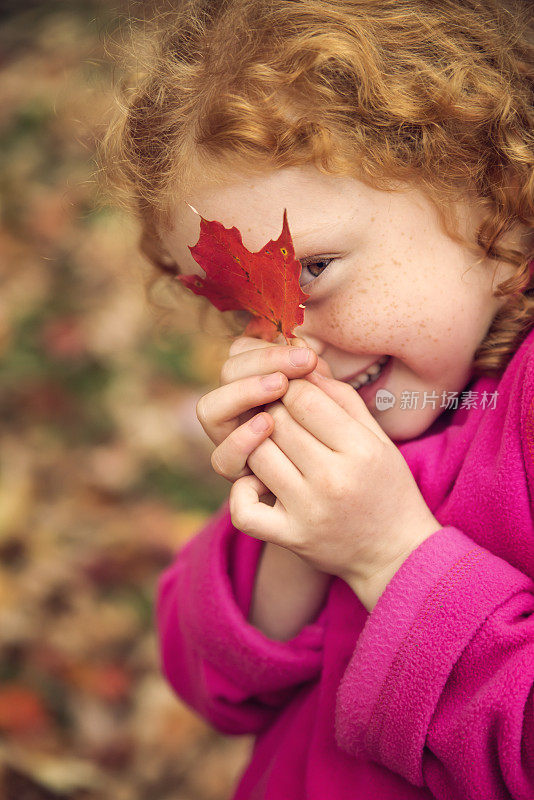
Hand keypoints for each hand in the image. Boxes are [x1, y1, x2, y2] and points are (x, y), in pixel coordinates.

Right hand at [195, 334, 331, 484]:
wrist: (352, 505)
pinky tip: (267, 425)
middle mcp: (238, 414)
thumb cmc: (343, 449)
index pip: (243, 352)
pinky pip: (222, 460)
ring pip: (209, 410)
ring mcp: (235, 447)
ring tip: (279, 386)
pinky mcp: (239, 480)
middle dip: (262, 361)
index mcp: (257, 388)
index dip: (269, 347)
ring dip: (243, 391)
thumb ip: (319, 380)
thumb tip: (305, 349)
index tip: (309, 353)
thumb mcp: (336, 408)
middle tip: (302, 362)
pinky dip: (239, 440)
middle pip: (227, 372)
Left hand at [229, 368, 440, 589]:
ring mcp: (308, 511)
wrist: (396, 554)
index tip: (293, 392)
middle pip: (276, 421)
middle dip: (273, 412)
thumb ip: (340, 398)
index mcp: (359, 449)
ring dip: (258, 446)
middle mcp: (333, 479)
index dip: (291, 386)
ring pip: (256, 455)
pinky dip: (243, 492)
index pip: (303, 397)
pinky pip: (243, 508)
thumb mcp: (376, 438)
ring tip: (276, 448)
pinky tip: (260, 483)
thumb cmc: (386, 486)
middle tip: (283, 418)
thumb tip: (302, 363)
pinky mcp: (290, 538)